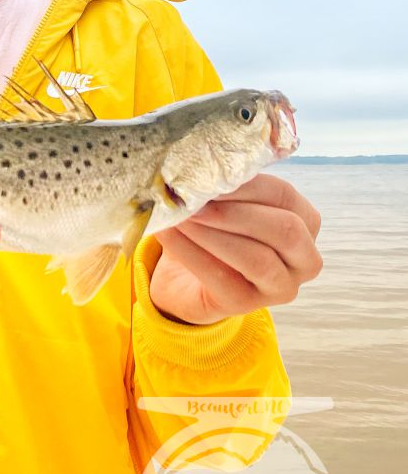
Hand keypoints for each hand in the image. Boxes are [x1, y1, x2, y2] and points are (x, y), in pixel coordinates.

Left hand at [150, 173, 321, 324]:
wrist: (188, 277)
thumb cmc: (215, 230)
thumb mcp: (227, 203)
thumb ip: (226, 186)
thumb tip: (203, 168)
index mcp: (305, 222)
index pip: (284, 195)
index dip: (247, 184)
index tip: (210, 174)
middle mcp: (304, 259)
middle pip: (284, 229)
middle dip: (236, 212)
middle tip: (196, 199)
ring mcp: (281, 287)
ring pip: (257, 259)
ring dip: (213, 234)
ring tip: (180, 216)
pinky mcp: (248, 304)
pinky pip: (222, 278)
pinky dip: (190, 252)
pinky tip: (168, 233)